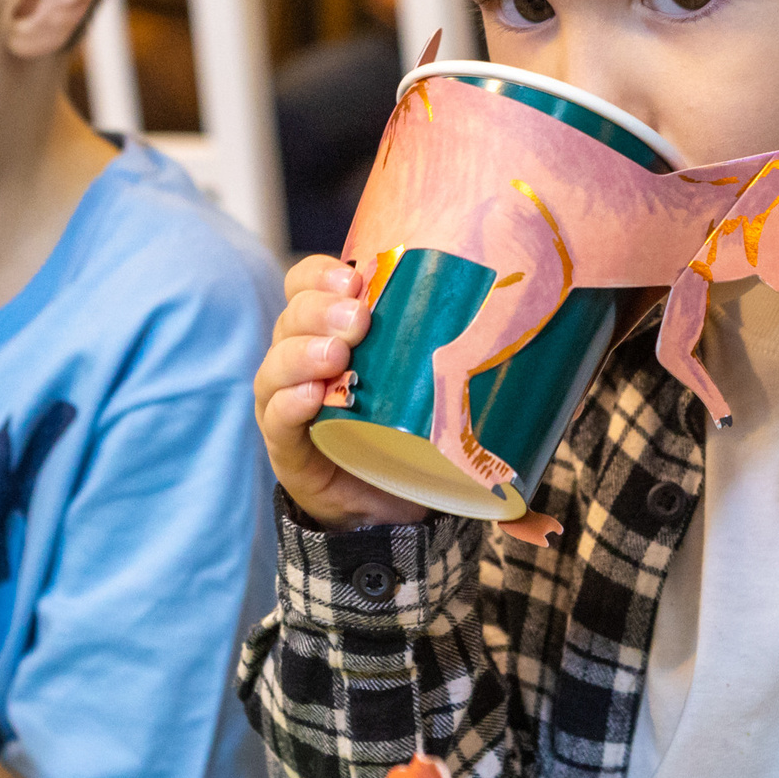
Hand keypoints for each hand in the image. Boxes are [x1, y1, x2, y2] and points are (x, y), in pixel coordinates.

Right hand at [252, 257, 426, 530]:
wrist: (387, 502)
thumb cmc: (403, 427)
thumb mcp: (419, 377)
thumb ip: (439, 342)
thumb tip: (502, 305)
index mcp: (324, 331)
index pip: (305, 285)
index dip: (321, 276)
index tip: (355, 279)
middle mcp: (296, 359)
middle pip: (291, 319)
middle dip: (321, 311)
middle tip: (359, 319)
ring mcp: (285, 403)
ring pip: (276, 366)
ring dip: (303, 354)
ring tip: (336, 355)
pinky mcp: (286, 447)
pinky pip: (276, 420)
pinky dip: (290, 404)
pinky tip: (310, 397)